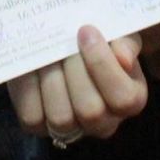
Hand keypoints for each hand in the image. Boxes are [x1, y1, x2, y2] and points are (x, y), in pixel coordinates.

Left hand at [8, 26, 147, 143]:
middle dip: (74, 70)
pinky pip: (33, 116)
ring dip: (51, 79)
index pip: (124, 98)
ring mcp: (72, 128)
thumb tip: (123, 58)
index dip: (103, 65)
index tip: (86, 30)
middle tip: (64, 41)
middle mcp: (105, 122)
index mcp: (131, 98)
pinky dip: (29, 87)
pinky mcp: (39, 126)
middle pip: (91, 110)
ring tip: (48, 52)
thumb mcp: (117, 33)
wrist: (61, 41)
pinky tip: (32, 64)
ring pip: (61, 117)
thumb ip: (125, 41)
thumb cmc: (97, 38)